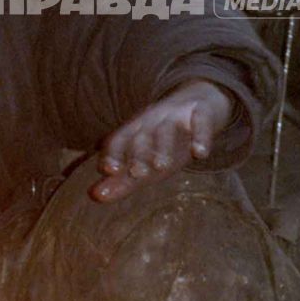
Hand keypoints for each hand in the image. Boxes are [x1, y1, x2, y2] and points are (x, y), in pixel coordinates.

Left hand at [91, 81, 235, 202]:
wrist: (203, 103)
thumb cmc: (168, 140)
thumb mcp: (147, 159)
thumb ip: (122, 180)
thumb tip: (96, 196)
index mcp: (136, 131)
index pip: (119, 140)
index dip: (113, 154)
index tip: (108, 170)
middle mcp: (153, 121)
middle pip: (142, 136)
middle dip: (138, 154)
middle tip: (137, 173)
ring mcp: (178, 115)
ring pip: (167, 129)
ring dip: (163, 147)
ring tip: (161, 165)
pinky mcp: (202, 112)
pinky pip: (201, 122)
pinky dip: (201, 137)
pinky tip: (200, 153)